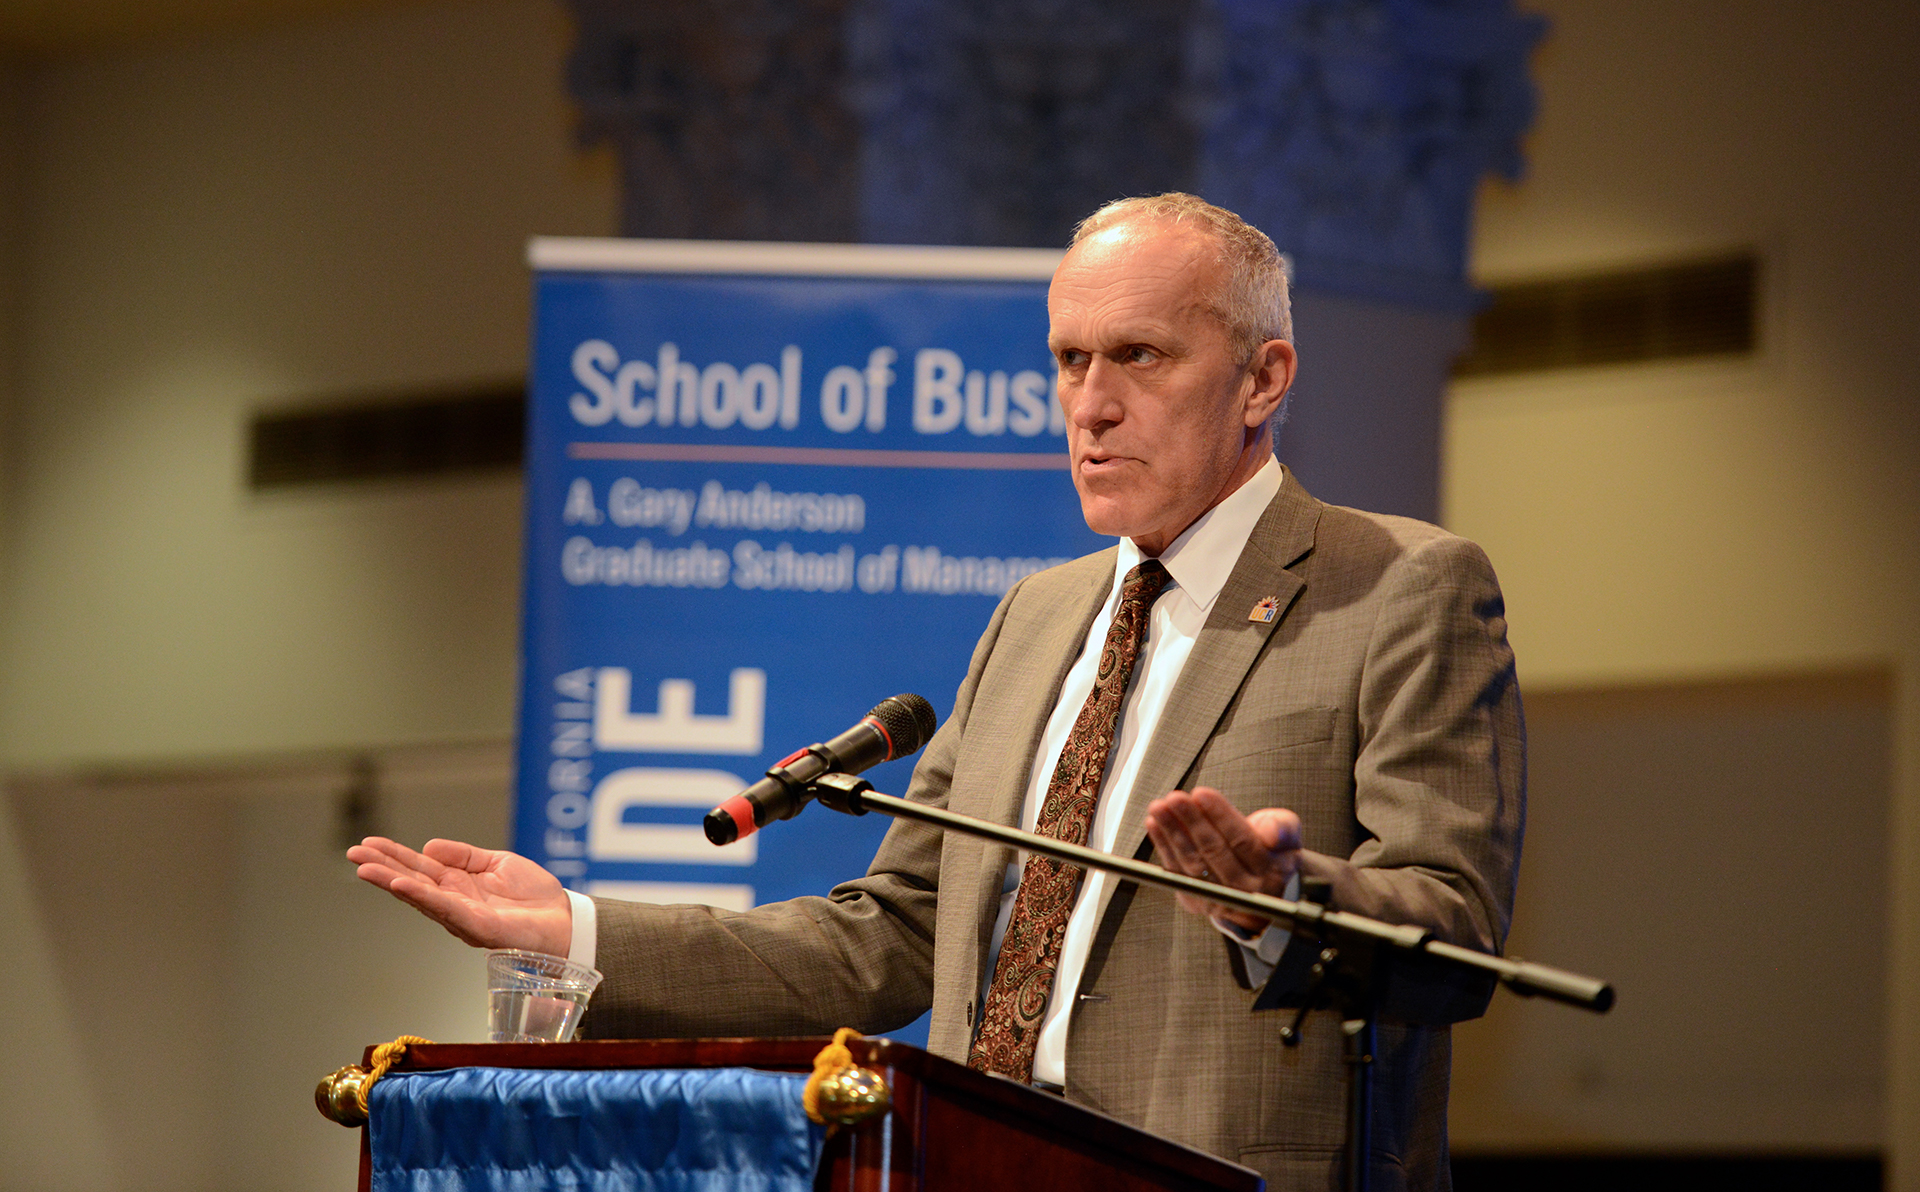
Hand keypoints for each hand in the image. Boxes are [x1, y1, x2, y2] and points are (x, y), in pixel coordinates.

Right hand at [347, 836, 572, 955]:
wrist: (565, 921)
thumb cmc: (534, 898)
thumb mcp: (498, 864)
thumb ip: (464, 856)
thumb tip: (428, 846)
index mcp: (459, 886)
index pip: (419, 868)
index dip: (394, 856)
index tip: (368, 844)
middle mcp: (455, 903)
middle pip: (412, 882)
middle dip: (381, 868)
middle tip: (353, 854)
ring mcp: (463, 916)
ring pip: (421, 896)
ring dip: (391, 882)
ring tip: (365, 868)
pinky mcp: (477, 926)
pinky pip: (446, 909)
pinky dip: (422, 897)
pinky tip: (401, 885)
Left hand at [1143, 788, 1301, 933]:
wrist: (1262, 890)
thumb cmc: (1271, 851)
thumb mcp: (1287, 835)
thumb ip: (1284, 828)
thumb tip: (1271, 833)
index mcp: (1270, 870)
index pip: (1242, 840)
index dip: (1220, 816)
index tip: (1202, 794)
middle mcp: (1244, 890)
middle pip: (1214, 852)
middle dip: (1192, 822)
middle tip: (1175, 798)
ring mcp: (1218, 899)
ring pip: (1192, 864)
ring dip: (1172, 833)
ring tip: (1159, 808)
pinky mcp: (1196, 902)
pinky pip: (1176, 873)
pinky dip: (1163, 848)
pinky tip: (1154, 825)